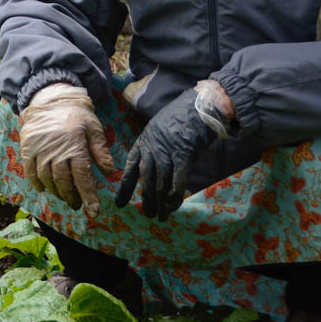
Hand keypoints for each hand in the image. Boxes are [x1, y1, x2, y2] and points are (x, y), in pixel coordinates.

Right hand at [17, 83, 119, 215]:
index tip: (94, 210)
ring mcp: (40, 150)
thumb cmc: (76, 114)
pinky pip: (30, 171)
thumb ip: (100, 150)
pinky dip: (36, 183)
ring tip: (63, 196)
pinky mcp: (27, 148)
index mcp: (75, 146)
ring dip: (56, 192)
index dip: (89, 196)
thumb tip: (110, 172)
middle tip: (77, 204)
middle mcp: (56, 151)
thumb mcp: (93, 128)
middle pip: (64, 182)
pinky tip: (43, 189)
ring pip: (47, 179)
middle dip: (72, 197)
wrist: (50, 97)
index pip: (83, 177)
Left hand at [114, 84, 228, 216]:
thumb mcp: (161, 129)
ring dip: (160, 202)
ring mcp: (167, 151)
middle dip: (146, 199)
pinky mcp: (184, 155)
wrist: (201, 105)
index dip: (125, 187)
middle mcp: (153, 148)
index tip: (119, 203)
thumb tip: (157, 168)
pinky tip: (174, 205)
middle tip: (147, 215)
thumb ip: (156, 146)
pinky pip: (177, 179)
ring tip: (161, 217)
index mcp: (145, 141)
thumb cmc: (182, 116)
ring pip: (160, 183)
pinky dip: (175, 194)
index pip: (131, 167)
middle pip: (145, 179)